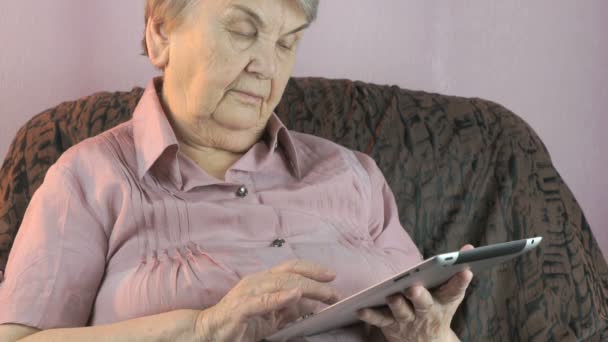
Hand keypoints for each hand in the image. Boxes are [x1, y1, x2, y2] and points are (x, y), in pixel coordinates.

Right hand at [194, 259, 339, 341]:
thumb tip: (312, 304)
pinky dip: (279, 297)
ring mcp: (248, 293)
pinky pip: (262, 302)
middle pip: (290, 274)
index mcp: (263, 281)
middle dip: (315, 280)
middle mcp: (257, 281)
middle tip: (334, 291)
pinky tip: (295, 295)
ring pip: (280, 283)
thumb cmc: (239, 323)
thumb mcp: (270, 317)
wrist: (208, 332)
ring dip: (305, 287)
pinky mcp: (240, 309)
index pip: (291, 268)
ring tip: (323, 293)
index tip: (332, 276)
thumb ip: (289, 309)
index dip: (312, 269)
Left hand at [357, 245, 473, 341]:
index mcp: (444, 301)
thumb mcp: (449, 293)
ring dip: (397, 305)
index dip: (460, 281)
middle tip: (414, 288)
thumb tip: (469, 247)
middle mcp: (427, 312)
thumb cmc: (437, 308)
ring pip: (402, 312)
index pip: (455, 291)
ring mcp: (408, 320)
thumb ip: (455, 271)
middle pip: (424, 304)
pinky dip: (370, 315)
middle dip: (419, 296)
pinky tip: (360, 308)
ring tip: (391, 296)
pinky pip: (379, 320)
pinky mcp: (391, 325)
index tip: (465, 270)